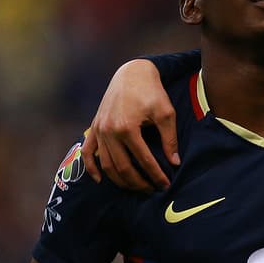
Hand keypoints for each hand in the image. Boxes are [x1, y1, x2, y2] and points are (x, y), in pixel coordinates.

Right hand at [81, 59, 178, 191]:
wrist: (132, 73)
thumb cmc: (151, 91)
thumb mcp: (166, 113)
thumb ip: (170, 139)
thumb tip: (175, 163)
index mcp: (127, 128)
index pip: (143, 160)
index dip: (155, 175)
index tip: (165, 184)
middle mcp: (109, 131)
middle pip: (122, 167)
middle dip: (138, 182)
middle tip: (152, 189)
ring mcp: (99, 130)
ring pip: (106, 164)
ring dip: (120, 180)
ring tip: (135, 187)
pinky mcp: (94, 127)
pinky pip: (88, 152)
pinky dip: (91, 168)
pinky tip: (100, 180)